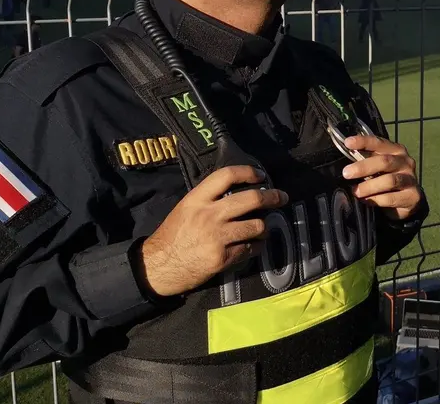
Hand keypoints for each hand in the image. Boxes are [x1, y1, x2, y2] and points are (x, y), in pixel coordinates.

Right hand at [139, 166, 288, 296]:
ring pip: (256, 226)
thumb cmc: (172, 236)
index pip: (227, 175)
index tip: (261, 176)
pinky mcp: (223, 258)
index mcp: (197, 199)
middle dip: (273, 197)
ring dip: (264, 227)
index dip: (248, 172)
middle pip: (251, 199)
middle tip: (282, 197)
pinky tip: (253, 246)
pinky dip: (256, 247)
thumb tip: (239, 193)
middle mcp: (209, 215)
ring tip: (262, 228)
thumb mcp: (185, 209)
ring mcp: (217, 237)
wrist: (157, 268)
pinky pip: (250, 248)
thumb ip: (209, 200)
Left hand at [342, 134, 422, 219]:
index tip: (348, 143)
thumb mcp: (379, 167)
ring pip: (389, 181)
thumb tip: (345, 160)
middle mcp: (405, 162)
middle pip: (385, 161)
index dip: (363, 142)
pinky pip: (391, 198)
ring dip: (369, 186)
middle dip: (363, 167)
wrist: (409, 200)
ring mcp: (411, 179)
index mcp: (396, 150)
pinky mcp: (412, 196)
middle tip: (346, 173)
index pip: (379, 143)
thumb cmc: (387, 178)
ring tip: (355, 191)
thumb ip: (367, 161)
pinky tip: (366, 201)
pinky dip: (375, 200)